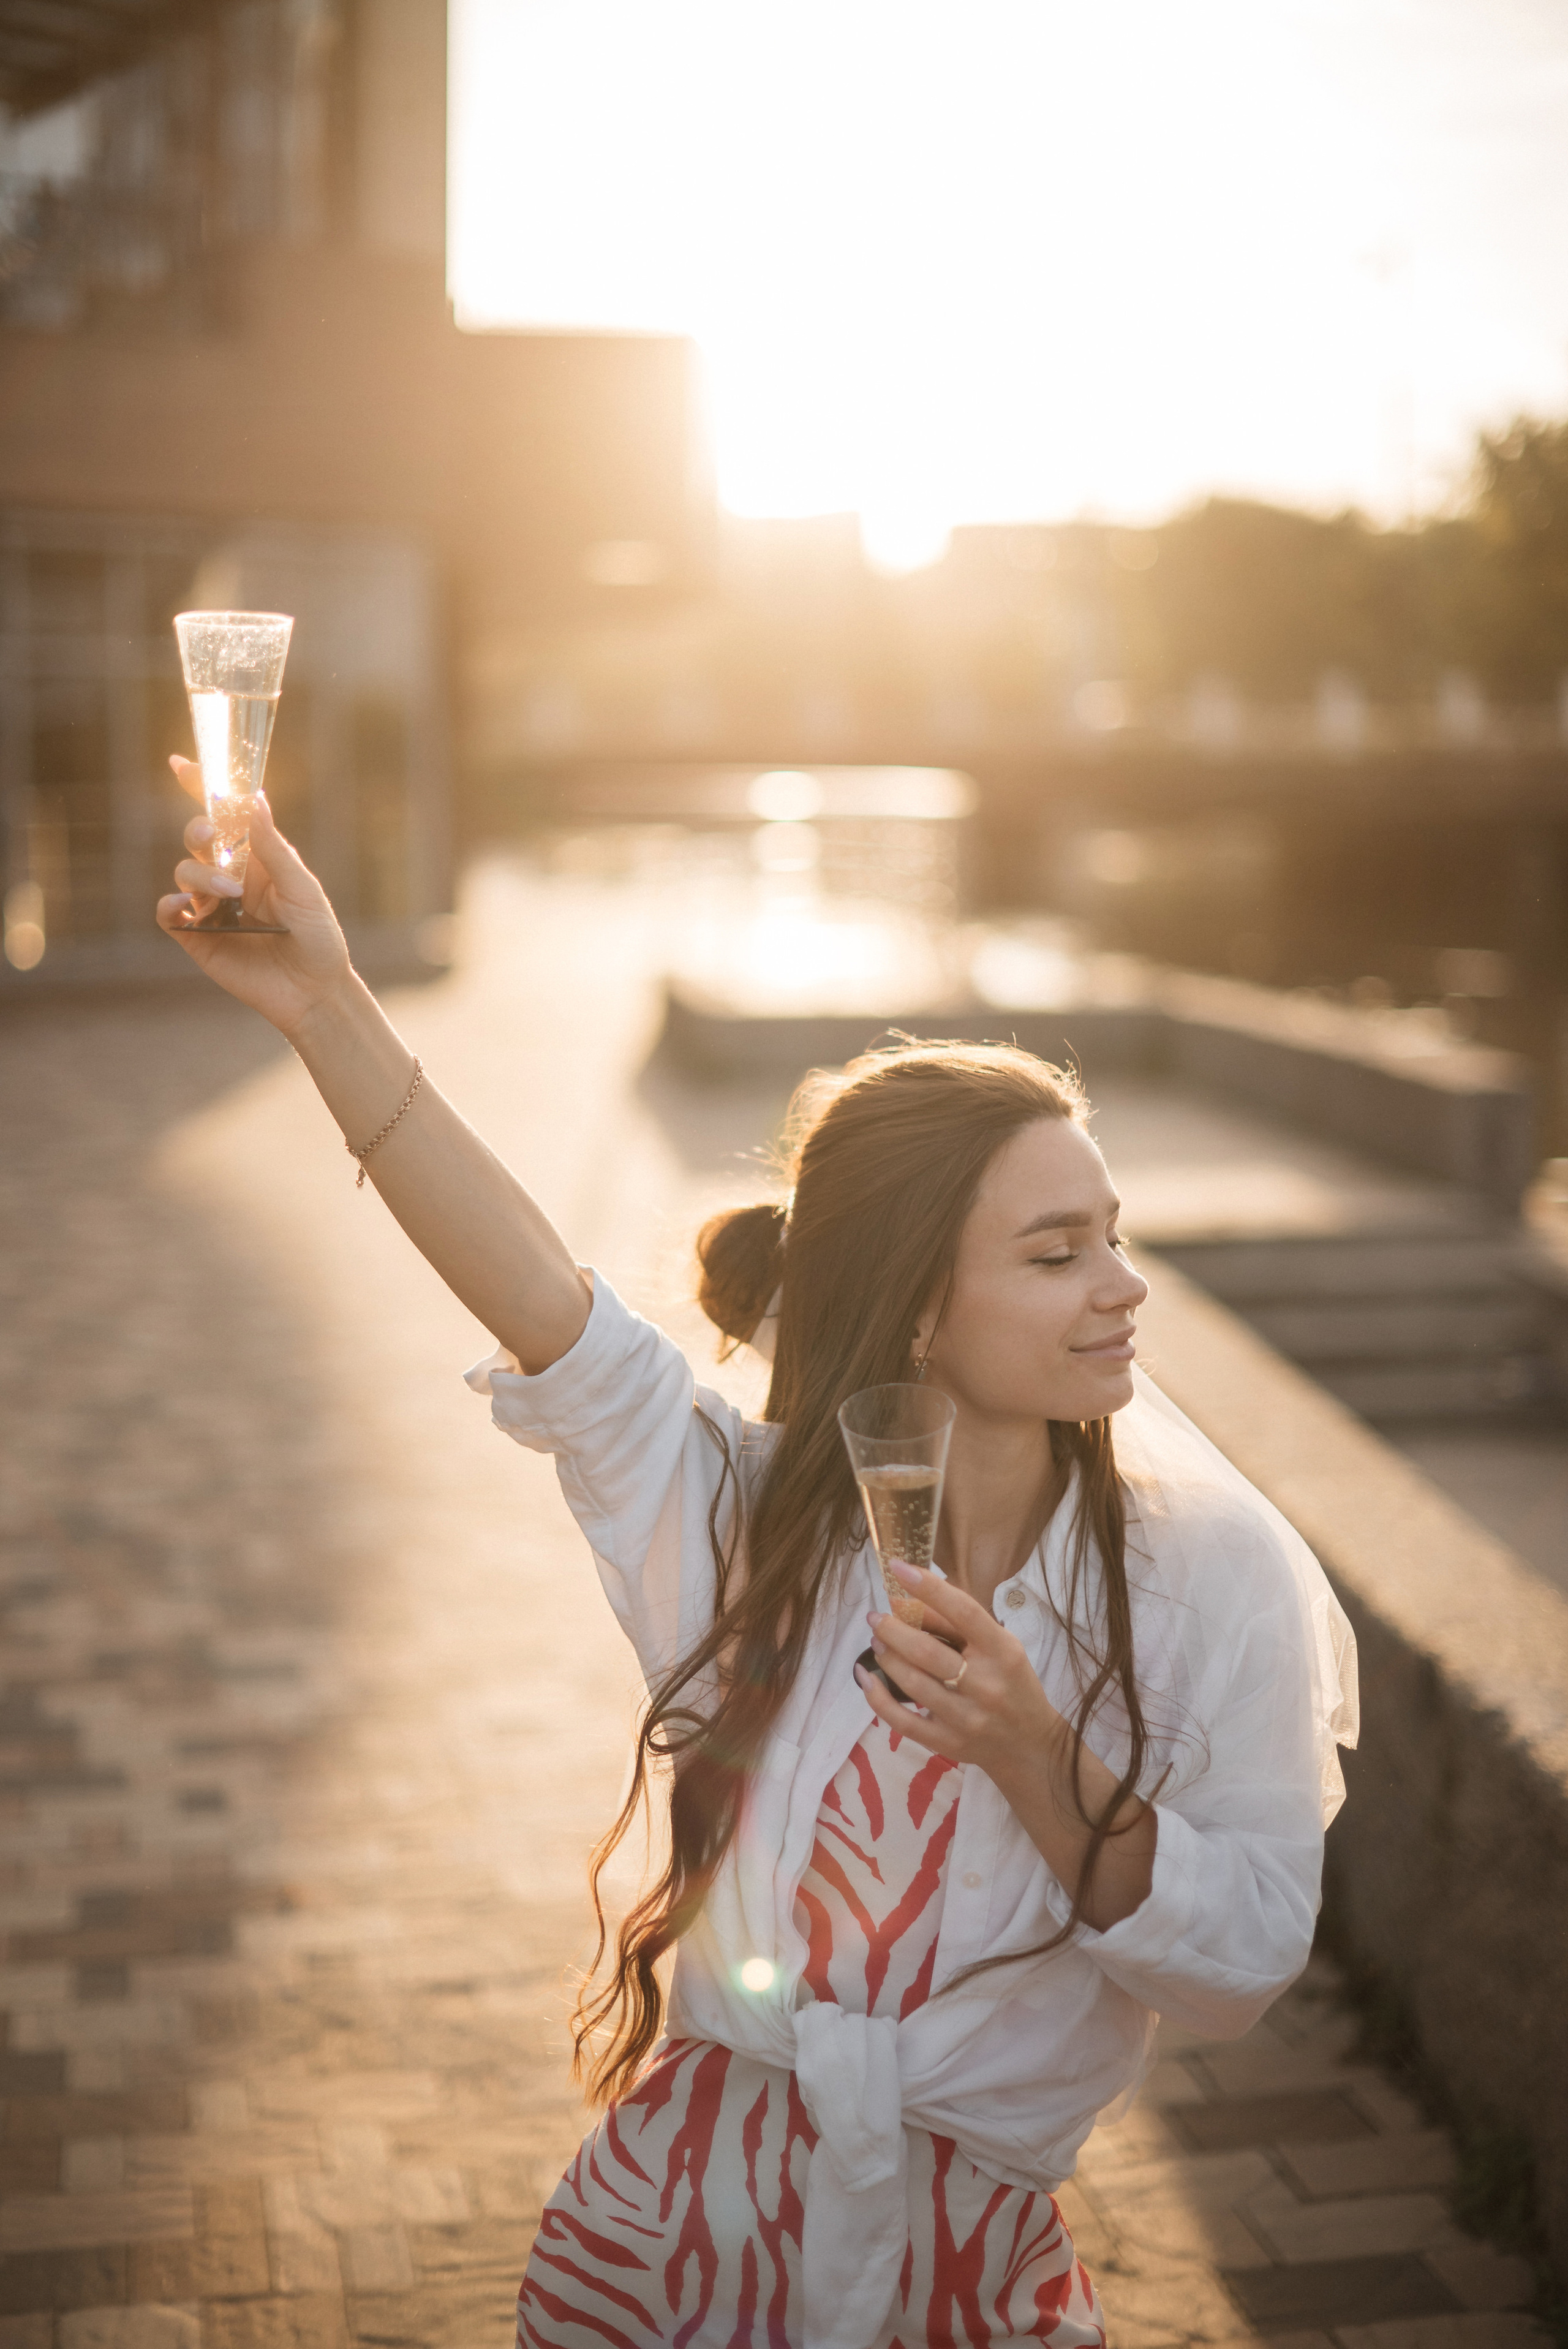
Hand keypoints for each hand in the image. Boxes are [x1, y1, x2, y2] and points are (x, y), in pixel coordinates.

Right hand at [156, 756, 351, 1035]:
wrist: (315, 992)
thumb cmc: (318, 938)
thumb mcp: (303, 889)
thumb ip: (274, 848)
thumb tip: (254, 799)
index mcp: (257, 858)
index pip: (225, 816)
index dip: (202, 788)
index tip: (181, 763)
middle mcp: (231, 876)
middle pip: (197, 837)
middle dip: (198, 829)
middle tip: (211, 834)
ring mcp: (212, 907)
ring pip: (184, 871)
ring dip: (201, 874)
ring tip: (229, 894)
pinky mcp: (198, 938)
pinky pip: (170, 914)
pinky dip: (170, 905)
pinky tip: (184, 906)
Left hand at [858, 1562, 1156, 1929]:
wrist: (1030, 1746)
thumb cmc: (1012, 1684)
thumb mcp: (1000, 1647)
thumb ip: (959, 1625)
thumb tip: (908, 1601)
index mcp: (1003, 1652)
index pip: (963, 1612)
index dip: (928, 1588)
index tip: (899, 1568)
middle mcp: (985, 1685)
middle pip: (928, 1652)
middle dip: (893, 1629)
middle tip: (876, 1616)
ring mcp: (966, 1718)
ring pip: (913, 1683)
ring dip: (887, 1657)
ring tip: (877, 1640)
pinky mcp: (949, 1743)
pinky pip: (904, 1721)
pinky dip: (878, 1698)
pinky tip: (866, 1678)